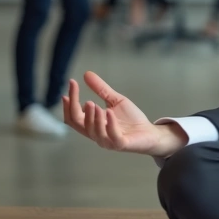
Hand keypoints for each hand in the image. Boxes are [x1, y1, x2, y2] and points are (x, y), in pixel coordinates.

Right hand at [62, 71, 187, 156]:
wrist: (149, 133)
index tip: (71, 83)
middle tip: (74, 92)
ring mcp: (107, 141)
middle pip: (77, 123)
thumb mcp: (114, 100)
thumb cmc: (131, 120)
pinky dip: (109, 123)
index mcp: (92, 125)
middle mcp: (96, 134)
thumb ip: (101, 90)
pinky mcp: (120, 144)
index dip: (69, 101)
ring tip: (91, 102)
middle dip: (73, 107)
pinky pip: (112, 135)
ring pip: (92, 130)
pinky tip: (109, 111)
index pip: (74, 115)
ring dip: (91, 116)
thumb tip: (86, 74)